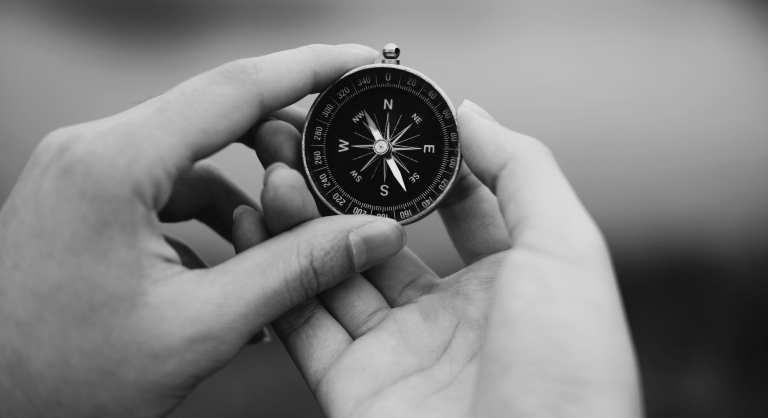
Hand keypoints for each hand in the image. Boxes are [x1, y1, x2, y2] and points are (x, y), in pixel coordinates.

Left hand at [0, 45, 408, 416]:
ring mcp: (84, 176)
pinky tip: (234, 261)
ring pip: (193, 158)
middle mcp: (91, 154)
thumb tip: (364, 235)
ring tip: (283, 240)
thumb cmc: (60, 379)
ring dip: (245, 191)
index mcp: (113, 166)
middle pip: (215, 116)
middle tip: (331, 170)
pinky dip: (210, 213)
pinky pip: (166, 187)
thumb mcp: (198, 326)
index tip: (357, 63)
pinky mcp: (87, 202)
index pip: (234, 89)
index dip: (310, 69)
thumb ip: (294, 271)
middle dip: (282, 140)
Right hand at [234, 100, 642, 416]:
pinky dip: (275, 278)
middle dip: (349, 189)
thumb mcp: (566, 251)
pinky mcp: (351, 388)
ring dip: (303, 222)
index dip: (424, 161)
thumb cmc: (568, 373)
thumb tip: (470, 113)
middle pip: (384, 235)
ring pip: (335, 273)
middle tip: (312, 141)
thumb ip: (522, 172)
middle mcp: (450, 318)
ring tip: (277, 170)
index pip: (459, 205)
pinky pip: (303, 323)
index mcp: (509, 283)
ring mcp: (397, 353)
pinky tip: (255, 226)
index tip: (385, 120)